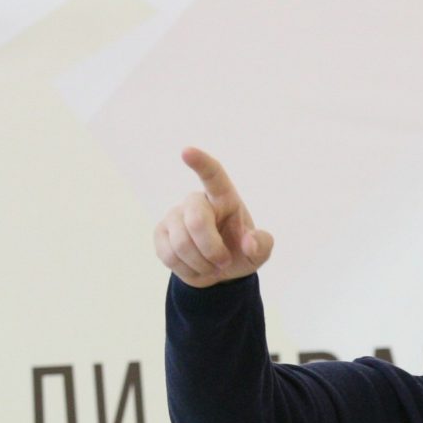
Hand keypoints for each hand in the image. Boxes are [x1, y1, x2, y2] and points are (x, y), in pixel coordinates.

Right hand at [152, 147, 274, 287]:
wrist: (218, 271)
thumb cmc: (240, 252)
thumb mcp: (260, 252)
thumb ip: (262, 245)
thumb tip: (249, 243)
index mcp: (223, 197)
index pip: (212, 174)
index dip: (200, 163)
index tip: (186, 152)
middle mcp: (196, 201)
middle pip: (196, 221)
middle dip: (211, 249)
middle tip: (224, 262)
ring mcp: (175, 215)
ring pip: (181, 242)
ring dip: (201, 263)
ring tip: (210, 266)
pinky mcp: (161, 233)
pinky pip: (168, 254)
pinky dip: (186, 269)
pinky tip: (195, 267)